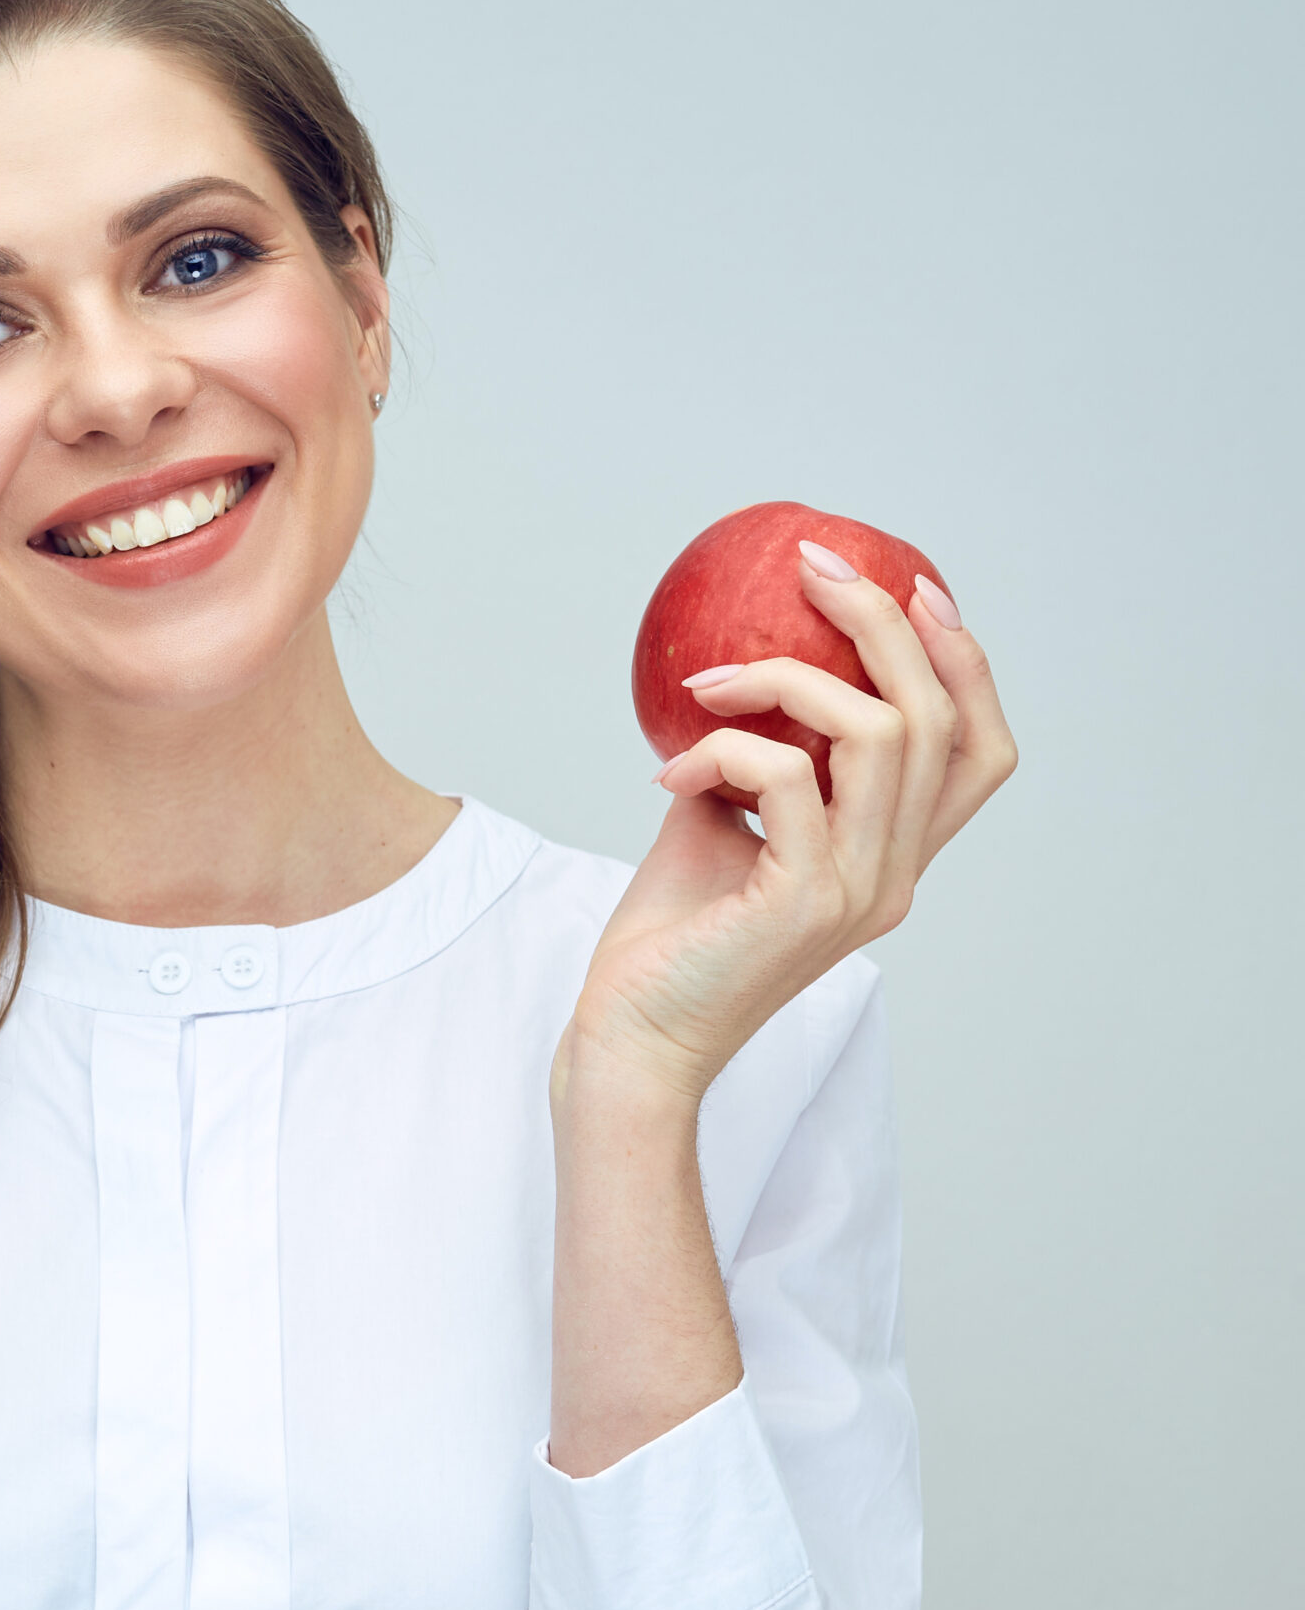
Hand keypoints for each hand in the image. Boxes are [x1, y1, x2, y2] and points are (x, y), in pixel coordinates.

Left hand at [560, 543, 1017, 1106]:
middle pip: (939, 719)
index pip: (978, 751)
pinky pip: (787, 776)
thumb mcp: (716, 832)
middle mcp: (895, 875)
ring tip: (710, 684)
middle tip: (815, 568)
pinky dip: (726, 747)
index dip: (964, 664)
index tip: (915, 590)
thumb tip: (731, 685)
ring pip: (879, 733)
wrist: (632, 1042)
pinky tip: (670, 774)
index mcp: (891, 860)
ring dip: (789, 677)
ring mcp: (859, 890)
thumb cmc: (667, 945)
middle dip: (881, 625)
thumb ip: (748, 765)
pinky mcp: (804, 901)